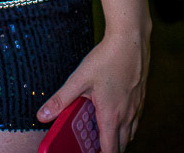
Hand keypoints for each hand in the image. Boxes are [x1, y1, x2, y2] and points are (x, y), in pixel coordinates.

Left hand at [36, 26, 150, 151]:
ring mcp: (136, 108)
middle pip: (122, 145)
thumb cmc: (106, 59)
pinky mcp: (141, 98)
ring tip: (105, 135)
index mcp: (111, 116)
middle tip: (94, 147)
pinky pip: (135, 120)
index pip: (110, 150)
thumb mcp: (79, 79)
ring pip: (130, 134)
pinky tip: (117, 114)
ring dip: (119, 139)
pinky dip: (126, 126)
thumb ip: (61, 99)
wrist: (131, 40)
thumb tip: (42, 116)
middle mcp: (127, 116)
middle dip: (109, 149)